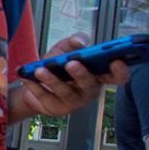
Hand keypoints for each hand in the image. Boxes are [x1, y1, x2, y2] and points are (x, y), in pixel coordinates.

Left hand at [15, 33, 129, 117]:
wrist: (34, 82)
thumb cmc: (56, 65)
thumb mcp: (65, 48)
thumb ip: (74, 41)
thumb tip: (81, 42)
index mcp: (98, 75)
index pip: (117, 76)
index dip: (120, 70)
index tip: (116, 61)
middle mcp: (89, 90)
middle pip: (90, 84)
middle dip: (81, 73)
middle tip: (71, 63)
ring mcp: (74, 102)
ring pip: (66, 92)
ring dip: (53, 80)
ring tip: (40, 70)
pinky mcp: (57, 108)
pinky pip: (46, 98)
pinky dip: (36, 87)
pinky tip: (28, 78)